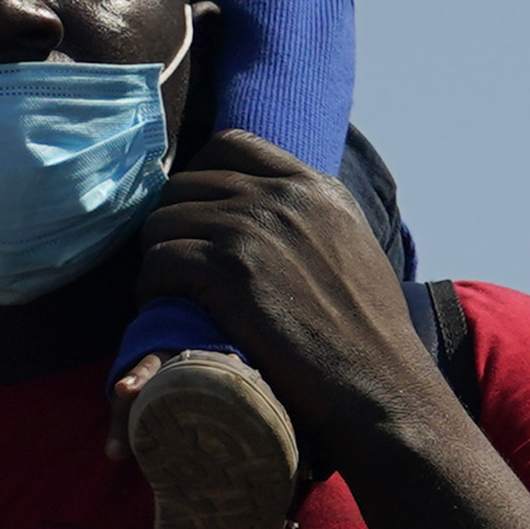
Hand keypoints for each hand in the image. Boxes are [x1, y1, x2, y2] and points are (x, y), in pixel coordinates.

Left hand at [133, 134, 432, 459]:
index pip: (231, 144)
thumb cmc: (370, 337)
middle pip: (185, 184)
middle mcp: (282, 197)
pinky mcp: (229, 271)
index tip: (195, 214)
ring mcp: (253, 230)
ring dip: (157, 258)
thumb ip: (314, 222)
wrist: (377, 384)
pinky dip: (151, 288)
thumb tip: (279, 220)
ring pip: (162, 222)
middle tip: (175, 264)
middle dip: (172, 224)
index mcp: (315, 188)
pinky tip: (163, 310)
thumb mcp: (353, 250)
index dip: (199, 176)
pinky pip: (159, 263)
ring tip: (168, 292)